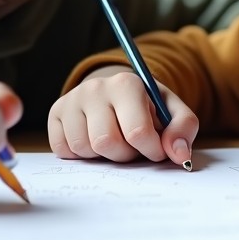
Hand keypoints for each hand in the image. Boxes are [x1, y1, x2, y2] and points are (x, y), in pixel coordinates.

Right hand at [47, 65, 196, 166]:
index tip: (155, 149)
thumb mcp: (172, 112)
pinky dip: (81, 155)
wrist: (116, 93)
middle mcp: (95, 87)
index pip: (137, 132)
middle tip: (132, 145)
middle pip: (107, 143)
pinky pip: (64, 150)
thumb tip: (178, 155)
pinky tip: (93, 140)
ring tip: (113, 140)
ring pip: (84, 148)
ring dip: (102, 156)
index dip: (150, 150)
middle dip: (124, 154)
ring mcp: (72, 99)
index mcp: (127, 83)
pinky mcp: (55, 113)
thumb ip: (183, 129)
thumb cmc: (147, 107)